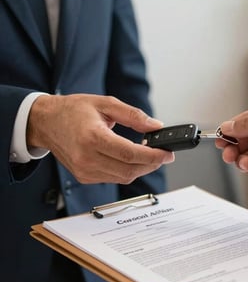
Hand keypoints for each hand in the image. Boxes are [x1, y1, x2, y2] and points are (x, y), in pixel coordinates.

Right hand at [27, 94, 173, 183]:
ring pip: (124, 177)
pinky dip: (127, 170)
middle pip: (129, 170)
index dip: (153, 156)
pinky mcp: (84, 177)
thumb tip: (156, 126)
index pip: (129, 154)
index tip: (167, 153)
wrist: (46, 122)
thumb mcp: (105, 103)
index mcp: (92, 137)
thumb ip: (133, 115)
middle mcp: (87, 158)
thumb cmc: (73, 110)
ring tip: (149, 154)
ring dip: (141, 168)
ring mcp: (85, 171)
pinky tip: (130, 158)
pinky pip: (113, 178)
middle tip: (163, 154)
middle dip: (152, 164)